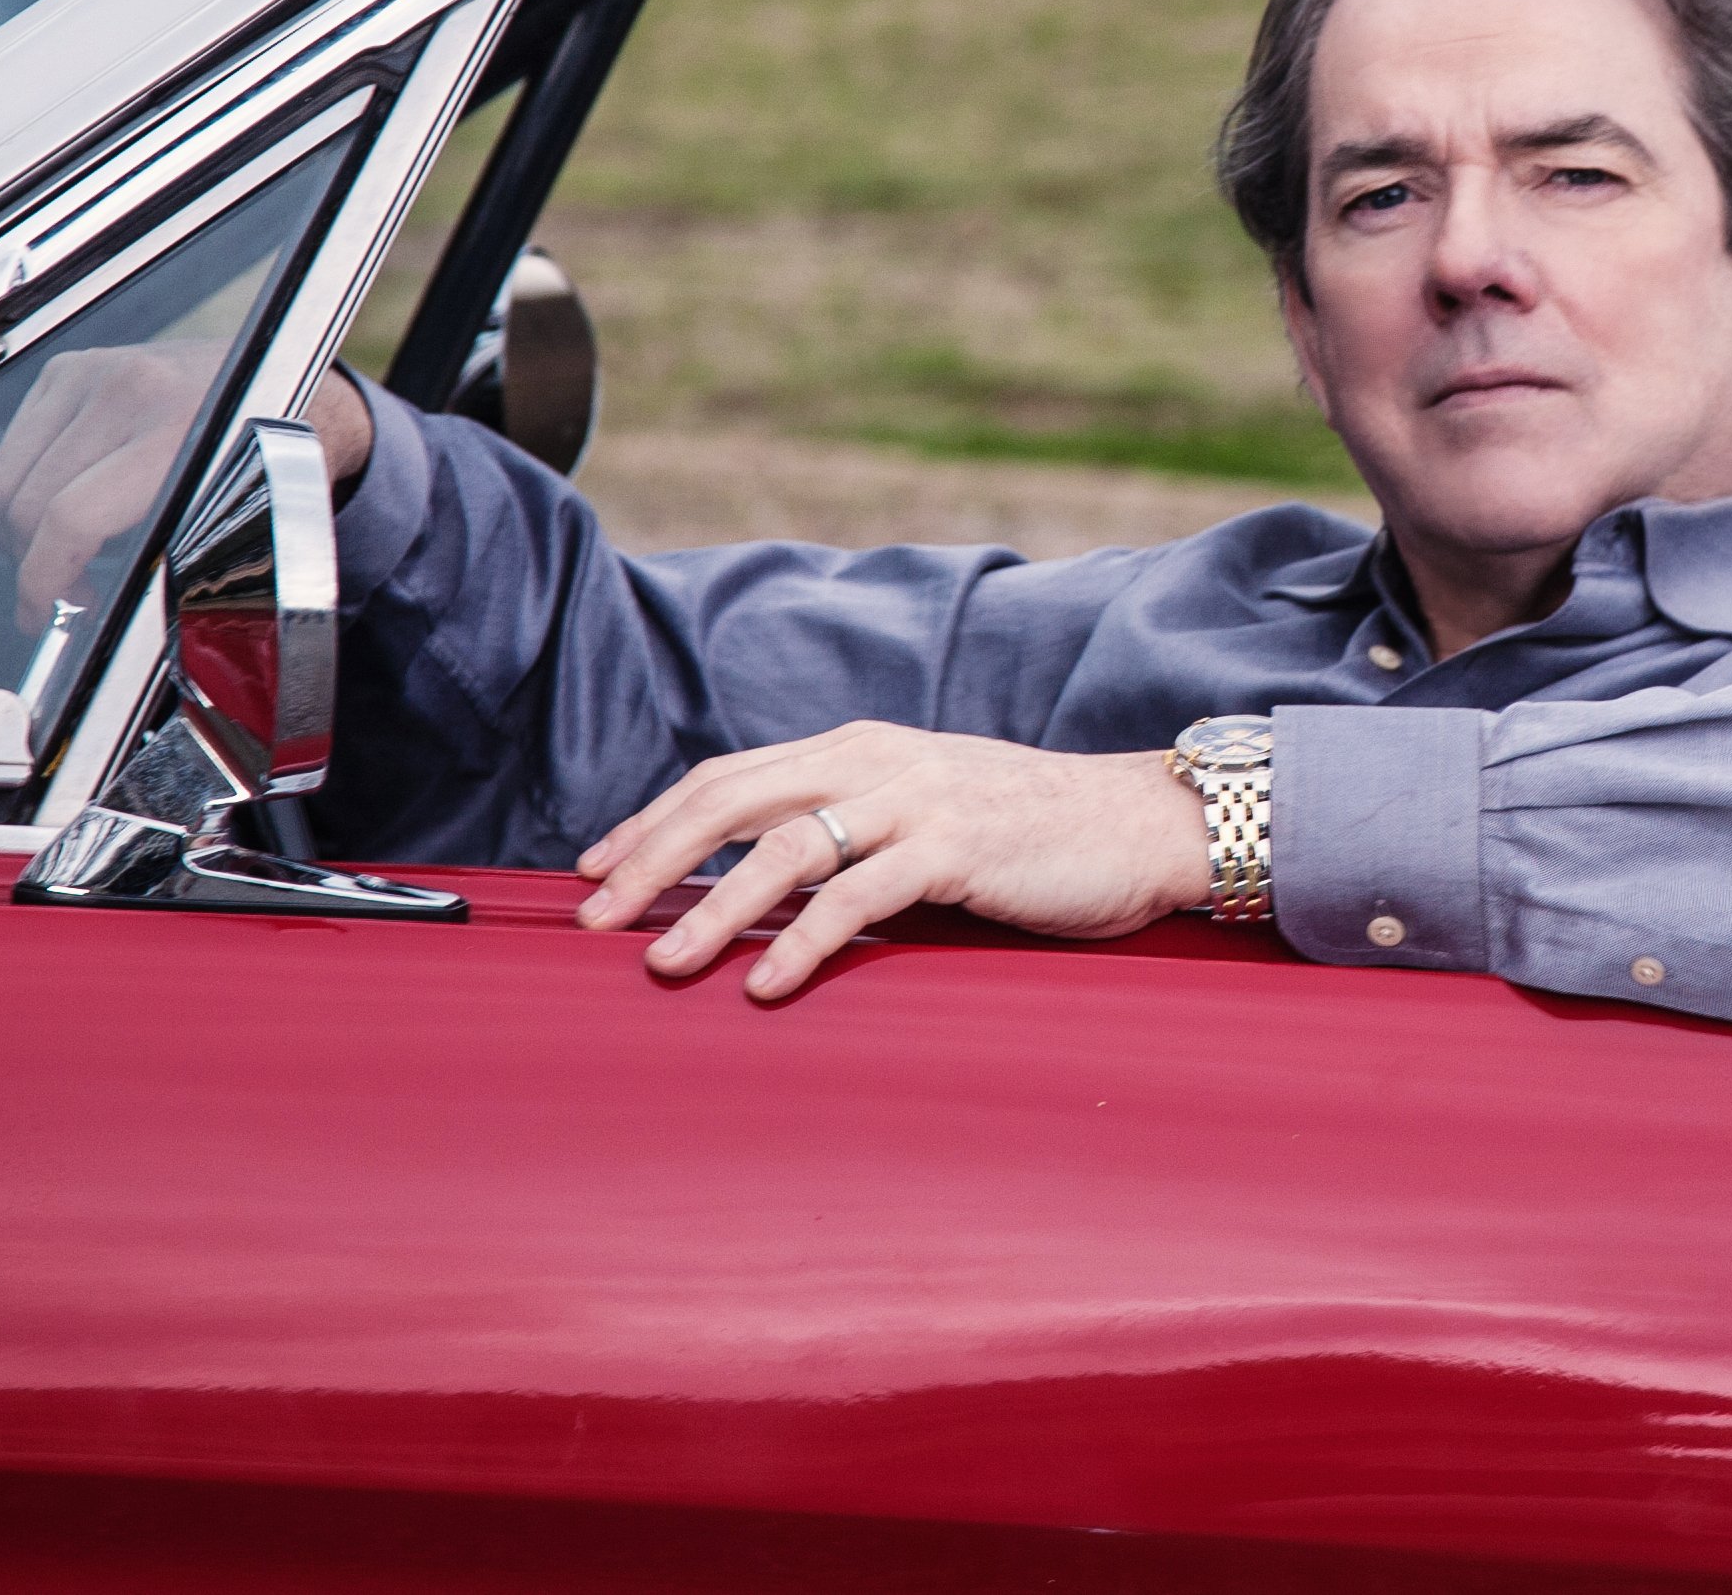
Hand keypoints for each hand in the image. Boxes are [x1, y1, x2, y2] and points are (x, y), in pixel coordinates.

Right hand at [0, 353, 376, 630]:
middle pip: (27, 502)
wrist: (286, 375)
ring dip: (18, 530)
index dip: (44, 579)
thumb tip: (106, 622)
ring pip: (4, 477)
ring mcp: (93, 372)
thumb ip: (174, 560)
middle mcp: (129, 392)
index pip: (72, 516)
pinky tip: (58, 508)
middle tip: (57, 596)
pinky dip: (22, 487)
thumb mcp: (239, 511)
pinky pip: (12, 447)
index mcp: (179, 433)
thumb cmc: (270, 449)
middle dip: (32, 564)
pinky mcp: (69, 367)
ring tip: (58, 556)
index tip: (44, 613)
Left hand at [574, 723, 1211, 999]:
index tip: (594, 869)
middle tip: (592, 919)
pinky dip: (803, 939)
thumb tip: (764, 889)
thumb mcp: (924, 816)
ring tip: (662, 963)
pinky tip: (767, 982)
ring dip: (711, 909)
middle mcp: (875, 761)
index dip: (654, 822)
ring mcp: (916, 798)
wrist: (1140, 824)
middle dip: (651, 860)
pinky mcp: (957, 846)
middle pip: (733, 801)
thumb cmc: (1030, 835)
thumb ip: (851, 833)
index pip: (729, 777)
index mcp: (858, 749)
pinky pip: (858, 894)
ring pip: (783, 846)